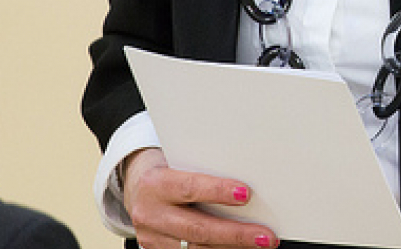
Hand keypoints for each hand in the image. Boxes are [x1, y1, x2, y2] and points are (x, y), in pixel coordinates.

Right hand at [123, 147, 278, 248]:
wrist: (136, 185)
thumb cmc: (167, 168)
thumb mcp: (179, 160)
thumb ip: (204, 170)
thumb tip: (245, 182)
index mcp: (155, 184)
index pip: (190, 187)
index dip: (218, 191)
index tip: (245, 194)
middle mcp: (151, 213)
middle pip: (197, 228)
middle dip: (235, 234)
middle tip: (264, 236)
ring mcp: (152, 236)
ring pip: (196, 248)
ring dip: (231, 248)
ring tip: (260, 244)